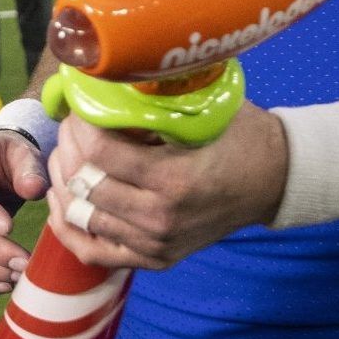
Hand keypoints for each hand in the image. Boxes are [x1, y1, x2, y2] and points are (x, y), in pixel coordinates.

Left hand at [42, 105, 287, 271]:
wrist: (274, 180)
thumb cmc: (240, 136)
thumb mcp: (204, 108)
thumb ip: (157, 100)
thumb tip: (103, 79)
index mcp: (173, 180)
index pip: (98, 153)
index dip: (79, 125)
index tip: (79, 106)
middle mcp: (160, 218)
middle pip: (83, 185)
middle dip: (67, 148)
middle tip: (70, 126)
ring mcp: (155, 244)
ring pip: (81, 217)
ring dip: (64, 182)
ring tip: (66, 155)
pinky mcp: (154, 259)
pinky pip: (92, 252)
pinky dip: (69, 227)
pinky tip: (63, 199)